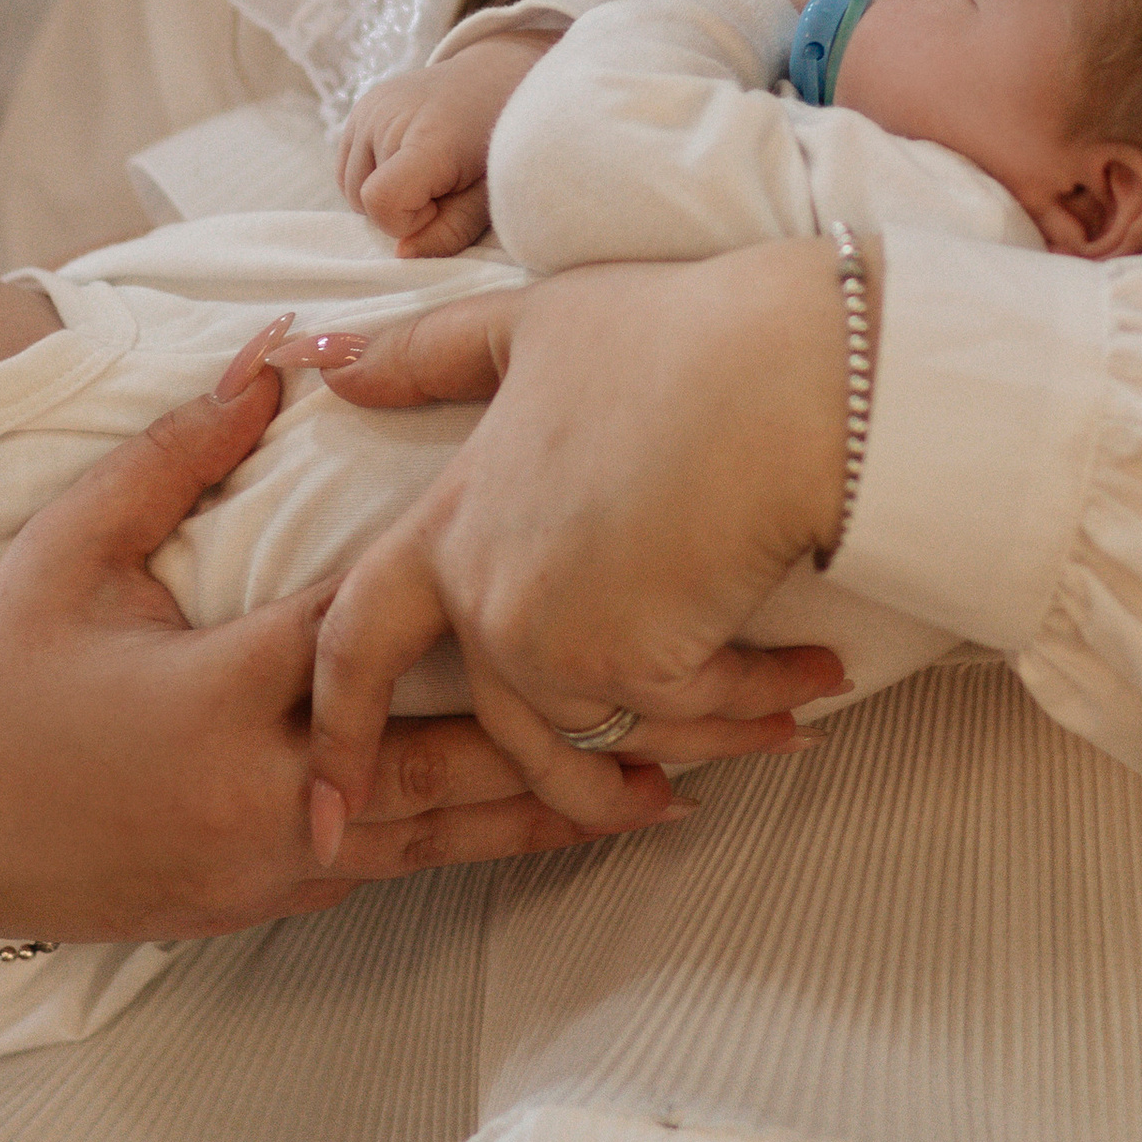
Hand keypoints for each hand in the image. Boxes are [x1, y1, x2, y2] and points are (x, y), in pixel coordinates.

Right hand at [0, 360, 666, 944]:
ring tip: (696, 776)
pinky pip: (409, 862)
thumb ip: (177, 455)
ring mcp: (280, 855)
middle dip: (594, 723)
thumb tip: (275, 358)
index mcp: (227, 689)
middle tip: (720, 705)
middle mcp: (273, 786)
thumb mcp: (69, 550)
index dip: (487, 584)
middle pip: (462, 748)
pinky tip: (575, 825)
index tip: (606, 538)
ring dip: (575, 796)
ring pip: (454, 824)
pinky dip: (497, 839)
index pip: (379, 622)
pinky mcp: (275, 893)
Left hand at [305, 246, 865, 838]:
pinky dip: (758, 699)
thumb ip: (432, 354)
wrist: (789, 380)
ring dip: (704, 733)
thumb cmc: (675, 336)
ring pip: (612, 734)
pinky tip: (816, 679)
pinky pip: (691, 713)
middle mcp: (488, 603)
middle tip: (647, 808)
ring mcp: (559, 645)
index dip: (341, 727)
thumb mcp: (534, 325)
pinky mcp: (638, 671)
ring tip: (777, 723)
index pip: (356, 643)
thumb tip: (334, 361)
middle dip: (590, 786)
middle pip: (510, 731)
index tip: (325, 815)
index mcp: (449, 528)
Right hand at [338, 33, 555, 252]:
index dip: (408, 221)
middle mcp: (386, 117)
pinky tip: (406, 162)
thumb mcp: (490, 197)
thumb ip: (450, 232)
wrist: (496, 79)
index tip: (443, 205)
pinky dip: (371, 178)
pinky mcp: (360, 108)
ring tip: (427, 172)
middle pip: (363, 199)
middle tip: (443, 185)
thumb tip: (401, 254)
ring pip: (350, 189)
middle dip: (400, 209)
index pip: (381, 201)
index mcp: (427, 137)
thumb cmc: (501, 144)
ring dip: (383, 195)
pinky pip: (346, 169)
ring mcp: (368, 109)